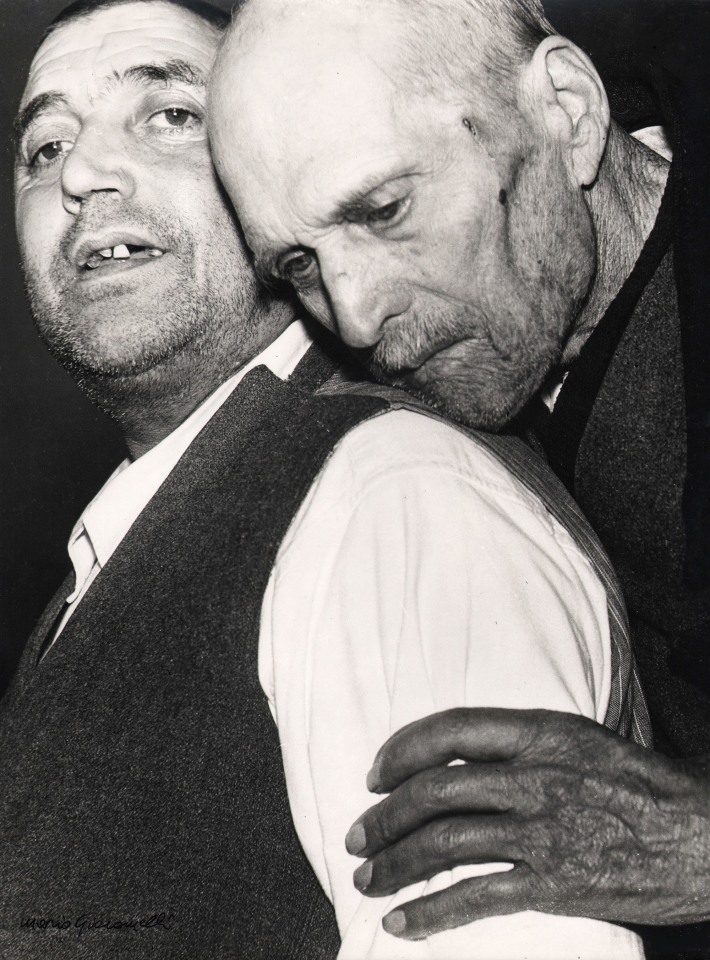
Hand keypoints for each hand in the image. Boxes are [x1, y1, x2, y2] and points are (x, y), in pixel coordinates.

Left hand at [345, 708, 709, 938]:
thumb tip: (460, 758)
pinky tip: (403, 923)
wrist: (702, 837)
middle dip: (385, 816)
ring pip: (446, 844)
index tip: (375, 774)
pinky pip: (476, 897)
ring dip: (395, 863)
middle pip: (435, 792)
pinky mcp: (554, 884)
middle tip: (357, 835)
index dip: (402, 750)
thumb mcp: (581, 740)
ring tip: (368, 878)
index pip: (450, 730)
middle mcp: (534, 776)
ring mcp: (543, 831)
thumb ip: (522, 744)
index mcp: (540, 732)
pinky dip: (431, 912)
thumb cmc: (640, 786)